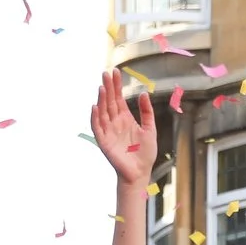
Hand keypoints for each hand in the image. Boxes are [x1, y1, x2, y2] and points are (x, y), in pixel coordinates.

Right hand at [89, 71, 156, 188]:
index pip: (118, 98)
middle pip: (109, 102)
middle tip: (106, 73)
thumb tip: (143, 93)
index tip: (115, 72)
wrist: (141, 172)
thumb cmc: (145, 153)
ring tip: (102, 87)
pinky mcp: (104, 142)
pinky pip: (97, 128)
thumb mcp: (150, 129)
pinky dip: (95, 118)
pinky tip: (95, 107)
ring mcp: (108, 131)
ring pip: (103, 112)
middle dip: (108, 88)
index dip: (116, 85)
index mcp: (125, 118)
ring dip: (101, 99)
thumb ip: (146, 112)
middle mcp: (115, 122)